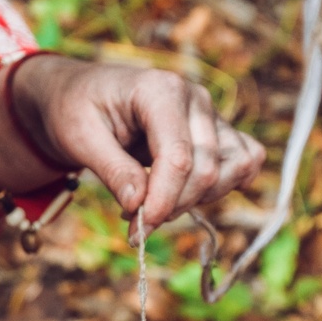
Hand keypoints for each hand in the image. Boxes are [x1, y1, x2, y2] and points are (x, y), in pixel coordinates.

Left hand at [14, 55, 264, 237]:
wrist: (81, 95)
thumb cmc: (76, 109)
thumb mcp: (79, 138)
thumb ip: (112, 171)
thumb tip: (139, 206)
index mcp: (160, 90)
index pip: (179, 157)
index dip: (163, 201)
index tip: (137, 230)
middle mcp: (195, 99)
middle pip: (207, 169)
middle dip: (173, 206)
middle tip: (135, 224)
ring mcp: (210, 115)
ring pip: (233, 168)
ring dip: (198, 199)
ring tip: (156, 204)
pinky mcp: (217, 131)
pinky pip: (245, 161)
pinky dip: (224, 186)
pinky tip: (187, 194)